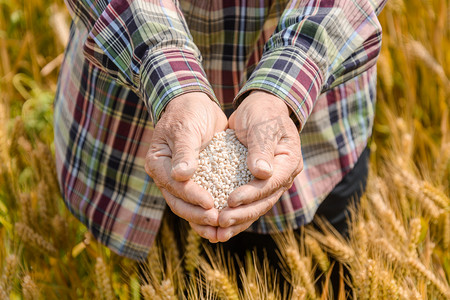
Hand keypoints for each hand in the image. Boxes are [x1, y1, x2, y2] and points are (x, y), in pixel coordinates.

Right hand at [145, 92, 226, 241]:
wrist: (197, 105)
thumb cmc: (188, 113)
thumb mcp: (186, 129)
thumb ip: (184, 152)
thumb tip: (182, 176)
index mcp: (158, 164)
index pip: (174, 186)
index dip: (192, 197)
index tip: (210, 204)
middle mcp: (167, 177)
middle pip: (179, 203)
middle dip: (198, 216)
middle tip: (217, 223)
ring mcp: (181, 182)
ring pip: (190, 208)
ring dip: (204, 222)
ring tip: (221, 233)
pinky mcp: (197, 182)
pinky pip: (202, 201)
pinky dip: (212, 212)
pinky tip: (225, 224)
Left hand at [216, 91, 302, 241]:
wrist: (260, 109)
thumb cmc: (262, 113)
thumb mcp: (261, 125)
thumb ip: (261, 149)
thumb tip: (262, 173)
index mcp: (289, 162)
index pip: (271, 184)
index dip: (251, 194)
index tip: (230, 201)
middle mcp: (282, 177)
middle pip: (264, 202)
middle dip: (242, 214)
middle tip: (221, 221)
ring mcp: (270, 183)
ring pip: (255, 208)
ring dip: (237, 222)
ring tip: (217, 233)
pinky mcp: (256, 185)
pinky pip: (246, 204)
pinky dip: (234, 215)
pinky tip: (217, 227)